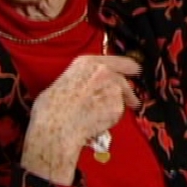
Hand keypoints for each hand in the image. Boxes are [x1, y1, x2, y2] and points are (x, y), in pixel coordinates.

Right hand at [20, 55, 140, 184]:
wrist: (56, 125)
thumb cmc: (52, 107)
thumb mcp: (65, 80)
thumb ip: (83, 78)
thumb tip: (87, 86)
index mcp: (88, 62)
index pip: (120, 60)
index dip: (129, 67)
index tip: (135, 71)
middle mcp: (104, 72)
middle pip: (125, 80)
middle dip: (127, 92)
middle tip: (130, 100)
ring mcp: (114, 89)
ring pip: (123, 98)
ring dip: (117, 106)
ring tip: (100, 116)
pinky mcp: (118, 107)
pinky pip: (118, 114)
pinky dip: (112, 119)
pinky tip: (97, 122)